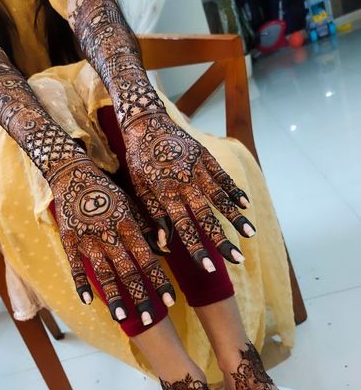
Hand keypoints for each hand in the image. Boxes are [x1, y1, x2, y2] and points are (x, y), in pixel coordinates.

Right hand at [47, 156, 174, 323]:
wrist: (72, 173)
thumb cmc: (107, 190)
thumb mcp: (130, 203)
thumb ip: (146, 226)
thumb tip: (166, 248)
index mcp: (127, 226)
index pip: (147, 259)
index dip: (159, 281)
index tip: (170, 300)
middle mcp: (109, 235)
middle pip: (127, 271)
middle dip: (140, 297)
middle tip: (149, 320)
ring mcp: (87, 239)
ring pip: (103, 273)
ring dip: (113, 296)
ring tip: (122, 318)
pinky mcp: (69, 240)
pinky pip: (75, 265)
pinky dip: (80, 282)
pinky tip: (86, 301)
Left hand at [124, 114, 255, 267]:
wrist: (145, 122)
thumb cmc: (139, 161)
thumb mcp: (139, 189)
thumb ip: (154, 216)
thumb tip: (164, 245)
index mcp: (165, 194)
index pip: (184, 228)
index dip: (198, 249)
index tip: (211, 267)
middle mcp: (184, 183)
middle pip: (207, 217)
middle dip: (223, 240)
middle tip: (237, 259)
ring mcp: (197, 169)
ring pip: (220, 198)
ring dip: (236, 217)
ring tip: (250, 234)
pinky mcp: (205, 156)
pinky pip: (223, 176)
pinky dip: (234, 190)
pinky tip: (246, 205)